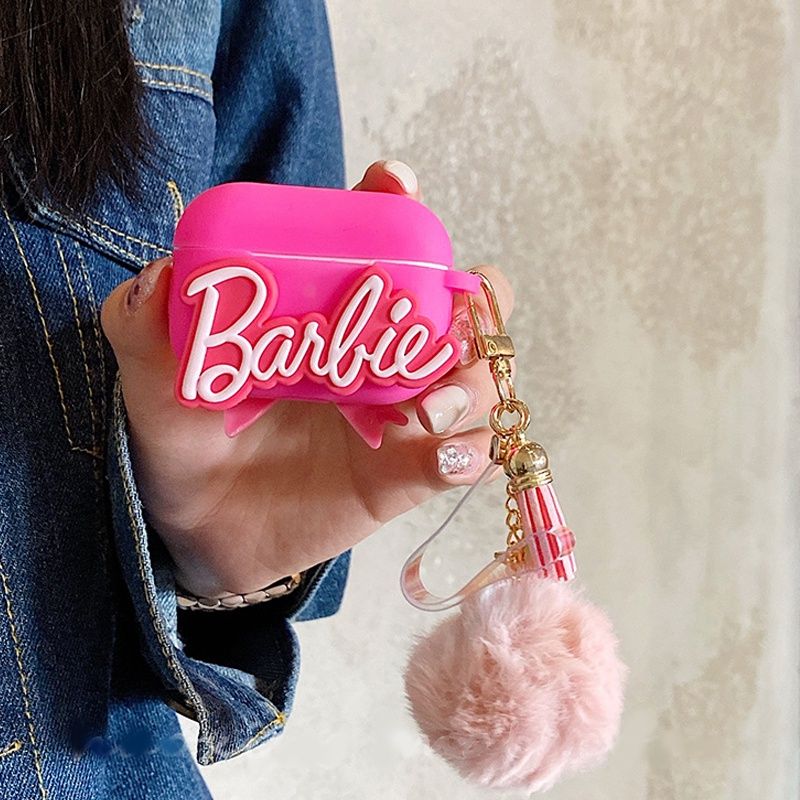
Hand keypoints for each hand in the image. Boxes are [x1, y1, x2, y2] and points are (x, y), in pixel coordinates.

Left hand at [101, 162, 513, 596]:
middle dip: (475, 302)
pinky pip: (467, 457)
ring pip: (482, 378)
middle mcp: (381, 350)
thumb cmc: (188, 438)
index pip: (383, 239)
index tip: (394, 185)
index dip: (401, 203)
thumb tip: (165, 275)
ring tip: (429, 410)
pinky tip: (444, 457)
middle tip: (443, 322)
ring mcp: (404, 413)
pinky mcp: (409, 472)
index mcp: (330, 308)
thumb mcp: (157, 377)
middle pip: (466, 305)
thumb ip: (145, 325)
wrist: (200, 528)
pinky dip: (470, 452)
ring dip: (475, 383)